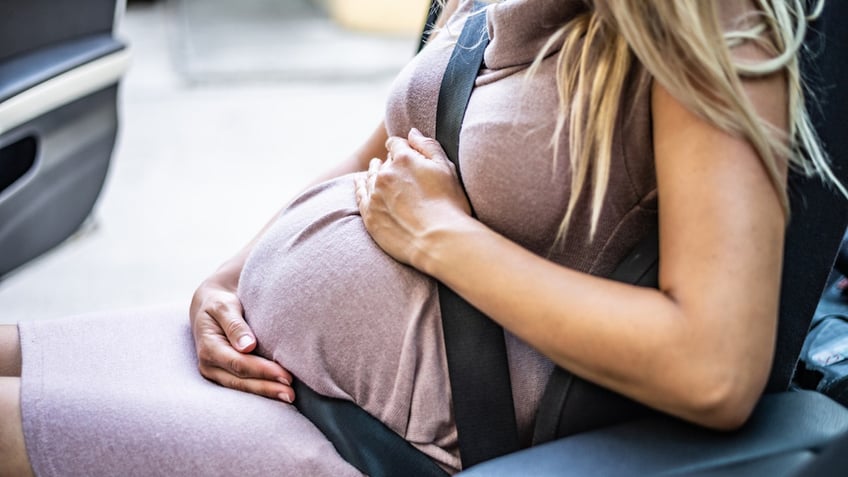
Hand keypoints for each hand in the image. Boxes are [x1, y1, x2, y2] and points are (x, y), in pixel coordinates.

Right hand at [190, 275, 293, 402]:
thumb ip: (234, 324)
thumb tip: (248, 346)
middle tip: (291, 394)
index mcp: (209, 347)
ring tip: (289, 397)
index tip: (285, 375)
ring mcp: (215, 373)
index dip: (262, 371)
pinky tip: (278, 394)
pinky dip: (261, 390)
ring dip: (266, 393)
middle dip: (267, 388)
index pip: (239, 363)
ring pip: (242, 387)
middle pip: (241, 381)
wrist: (210, 306)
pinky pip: (243, 385)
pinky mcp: (224, 375)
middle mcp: (209, 365)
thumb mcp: (224, 306)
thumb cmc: (220, 304)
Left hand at [354, 128, 471, 267]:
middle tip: (396, 169)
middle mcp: (385, 174)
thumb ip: (428, 146)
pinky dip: (360, 186)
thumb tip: (411, 133)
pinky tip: (360, 182)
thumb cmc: (449, 205)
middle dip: (390, 162)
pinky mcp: (370, 215)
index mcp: (404, 159)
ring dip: (374, 172)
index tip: (403, 151)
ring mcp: (375, 194)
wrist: (438, 240)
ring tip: (376, 170)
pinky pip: (360, 194)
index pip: (396, 144)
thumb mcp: (446, 168)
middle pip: (383, 162)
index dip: (400, 146)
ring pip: (370, 176)